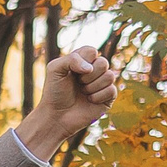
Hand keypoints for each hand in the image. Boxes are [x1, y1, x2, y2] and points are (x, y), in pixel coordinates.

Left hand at [17, 44, 119, 160]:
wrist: (56, 115)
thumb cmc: (54, 92)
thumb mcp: (55, 69)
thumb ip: (71, 59)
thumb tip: (90, 68)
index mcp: (82, 60)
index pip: (92, 51)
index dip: (83, 61)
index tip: (72, 72)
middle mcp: (94, 70)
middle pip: (103, 62)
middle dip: (88, 76)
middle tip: (78, 83)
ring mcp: (102, 83)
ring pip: (110, 76)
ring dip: (92, 87)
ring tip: (83, 93)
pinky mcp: (108, 97)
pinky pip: (112, 90)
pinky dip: (98, 96)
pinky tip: (89, 100)